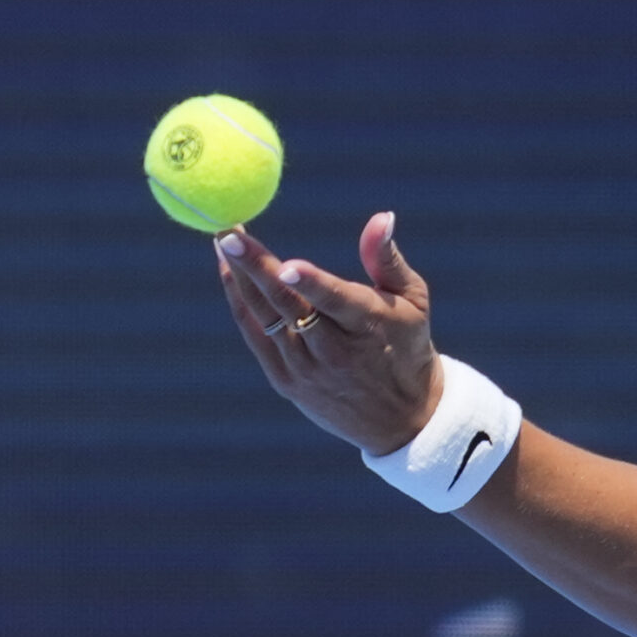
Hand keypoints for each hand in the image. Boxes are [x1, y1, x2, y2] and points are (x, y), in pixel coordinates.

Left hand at [216, 212, 444, 454]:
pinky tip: (230, 274)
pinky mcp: (287, 382)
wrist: (401, 420)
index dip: (310, 283)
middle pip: (288, 305)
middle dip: (256, 268)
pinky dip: (241, 303)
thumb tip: (382, 216)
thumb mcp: (412, 301)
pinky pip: (256, 336)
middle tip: (229, 233)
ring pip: (265, 318)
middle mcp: (335, 352)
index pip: (335, 302)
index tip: (286, 262)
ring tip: (223, 242)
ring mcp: (307, 369)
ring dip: (241, 279)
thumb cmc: (408, 347)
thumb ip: (387, 259)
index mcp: (368, 326)